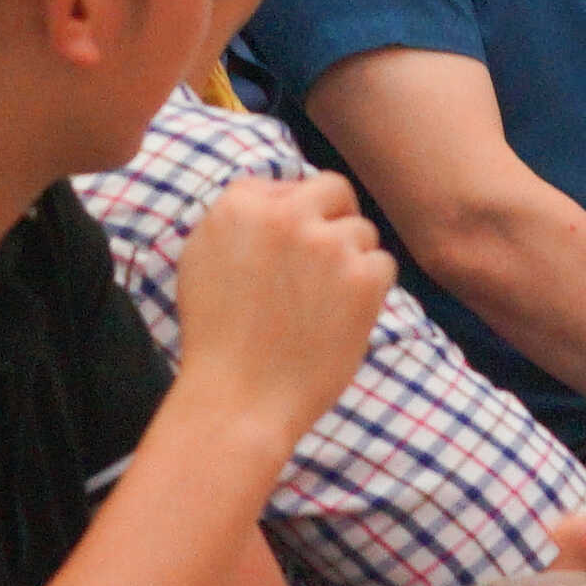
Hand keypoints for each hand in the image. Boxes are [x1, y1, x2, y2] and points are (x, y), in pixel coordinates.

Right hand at [171, 171, 395, 445]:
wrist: (238, 401)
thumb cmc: (217, 339)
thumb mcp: (201, 259)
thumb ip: (238, 216)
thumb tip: (278, 191)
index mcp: (239, 205)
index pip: (285, 184)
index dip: (293, 215)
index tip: (288, 252)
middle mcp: (284, 215)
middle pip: (333, 190)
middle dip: (333, 220)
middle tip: (326, 262)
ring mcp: (326, 245)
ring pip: (362, 231)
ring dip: (350, 262)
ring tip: (321, 306)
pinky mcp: (362, 278)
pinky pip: (383, 264)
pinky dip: (370, 291)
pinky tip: (341, 318)